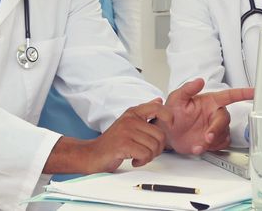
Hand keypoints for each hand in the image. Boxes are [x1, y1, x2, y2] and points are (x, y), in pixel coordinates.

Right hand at [45, 99, 168, 173]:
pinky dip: (142, 161)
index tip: (169, 126)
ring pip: (154, 147)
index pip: (158, 108)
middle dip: (157, 149)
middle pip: (160, 135)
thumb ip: (145, 112)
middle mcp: (130, 119)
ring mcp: (126, 131)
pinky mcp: (123, 144)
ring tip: (138, 156)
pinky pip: (145, 154)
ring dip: (149, 157)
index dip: (169, 117)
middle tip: (146, 152)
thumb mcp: (129, 122)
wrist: (92, 154)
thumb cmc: (112, 141)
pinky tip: (134, 160)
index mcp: (133, 113)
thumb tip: (159, 101)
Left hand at [161, 78, 253, 154]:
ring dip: (213, 140)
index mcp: (210, 102)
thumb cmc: (173, 113)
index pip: (230, 95)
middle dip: (217, 128)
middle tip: (207, 136)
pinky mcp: (214, 141)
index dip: (243, 93)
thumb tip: (199, 81)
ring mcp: (215, 128)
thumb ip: (187, 89)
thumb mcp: (176, 98)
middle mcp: (215, 114)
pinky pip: (221, 145)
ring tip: (198, 143)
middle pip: (225, 119)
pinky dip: (211, 148)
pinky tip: (199, 147)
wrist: (167, 133)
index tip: (255, 92)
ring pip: (224, 133)